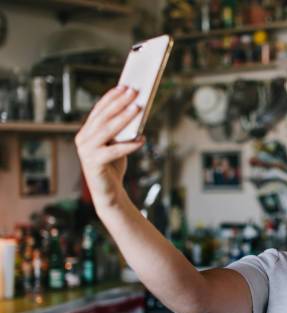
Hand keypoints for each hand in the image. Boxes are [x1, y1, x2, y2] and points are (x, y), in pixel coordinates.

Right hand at [75, 86, 143, 208]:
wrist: (109, 191)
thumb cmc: (114, 165)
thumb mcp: (117, 143)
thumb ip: (121, 129)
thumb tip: (137, 110)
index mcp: (87, 131)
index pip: (99, 109)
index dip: (112, 96)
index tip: (125, 86)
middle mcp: (83, 139)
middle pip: (103, 117)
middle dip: (119, 102)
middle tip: (133, 92)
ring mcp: (86, 151)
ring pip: (107, 130)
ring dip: (124, 118)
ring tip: (138, 108)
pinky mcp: (93, 164)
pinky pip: (114, 150)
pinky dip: (129, 144)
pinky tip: (142, 139)